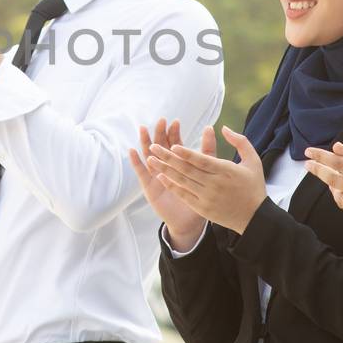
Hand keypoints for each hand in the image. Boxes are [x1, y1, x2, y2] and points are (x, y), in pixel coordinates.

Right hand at [128, 120, 207, 250]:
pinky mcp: (149, 186)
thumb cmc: (199, 196)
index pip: (174, 143)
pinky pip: (141, 173)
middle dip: (160, 133)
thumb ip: (207, 150)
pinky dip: (136, 162)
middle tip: (161, 121)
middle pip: (160, 146)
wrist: (190, 222)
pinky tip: (132, 151)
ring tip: (143, 129)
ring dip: (145, 142)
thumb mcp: (205, 171)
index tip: (175, 122)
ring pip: (148, 155)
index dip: (173, 132)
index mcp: (178, 163)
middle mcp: (165, 167)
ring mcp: (155, 175)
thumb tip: (210, 127)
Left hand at [145, 126, 267, 235]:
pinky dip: (171, 185)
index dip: (186, 153)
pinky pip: (183, 195)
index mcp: (226, 171)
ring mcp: (207, 197)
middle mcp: (215, 184)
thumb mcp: (253, 161)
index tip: (172, 144)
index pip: (202, 160)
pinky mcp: (202, 208)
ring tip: (151, 159)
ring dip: (164, 170)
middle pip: (187, 169)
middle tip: (153, 147)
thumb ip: (240, 141)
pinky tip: (160, 176)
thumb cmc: (254, 186)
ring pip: (182, 181)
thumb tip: (223, 128)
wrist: (255, 218)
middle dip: (168, 157)